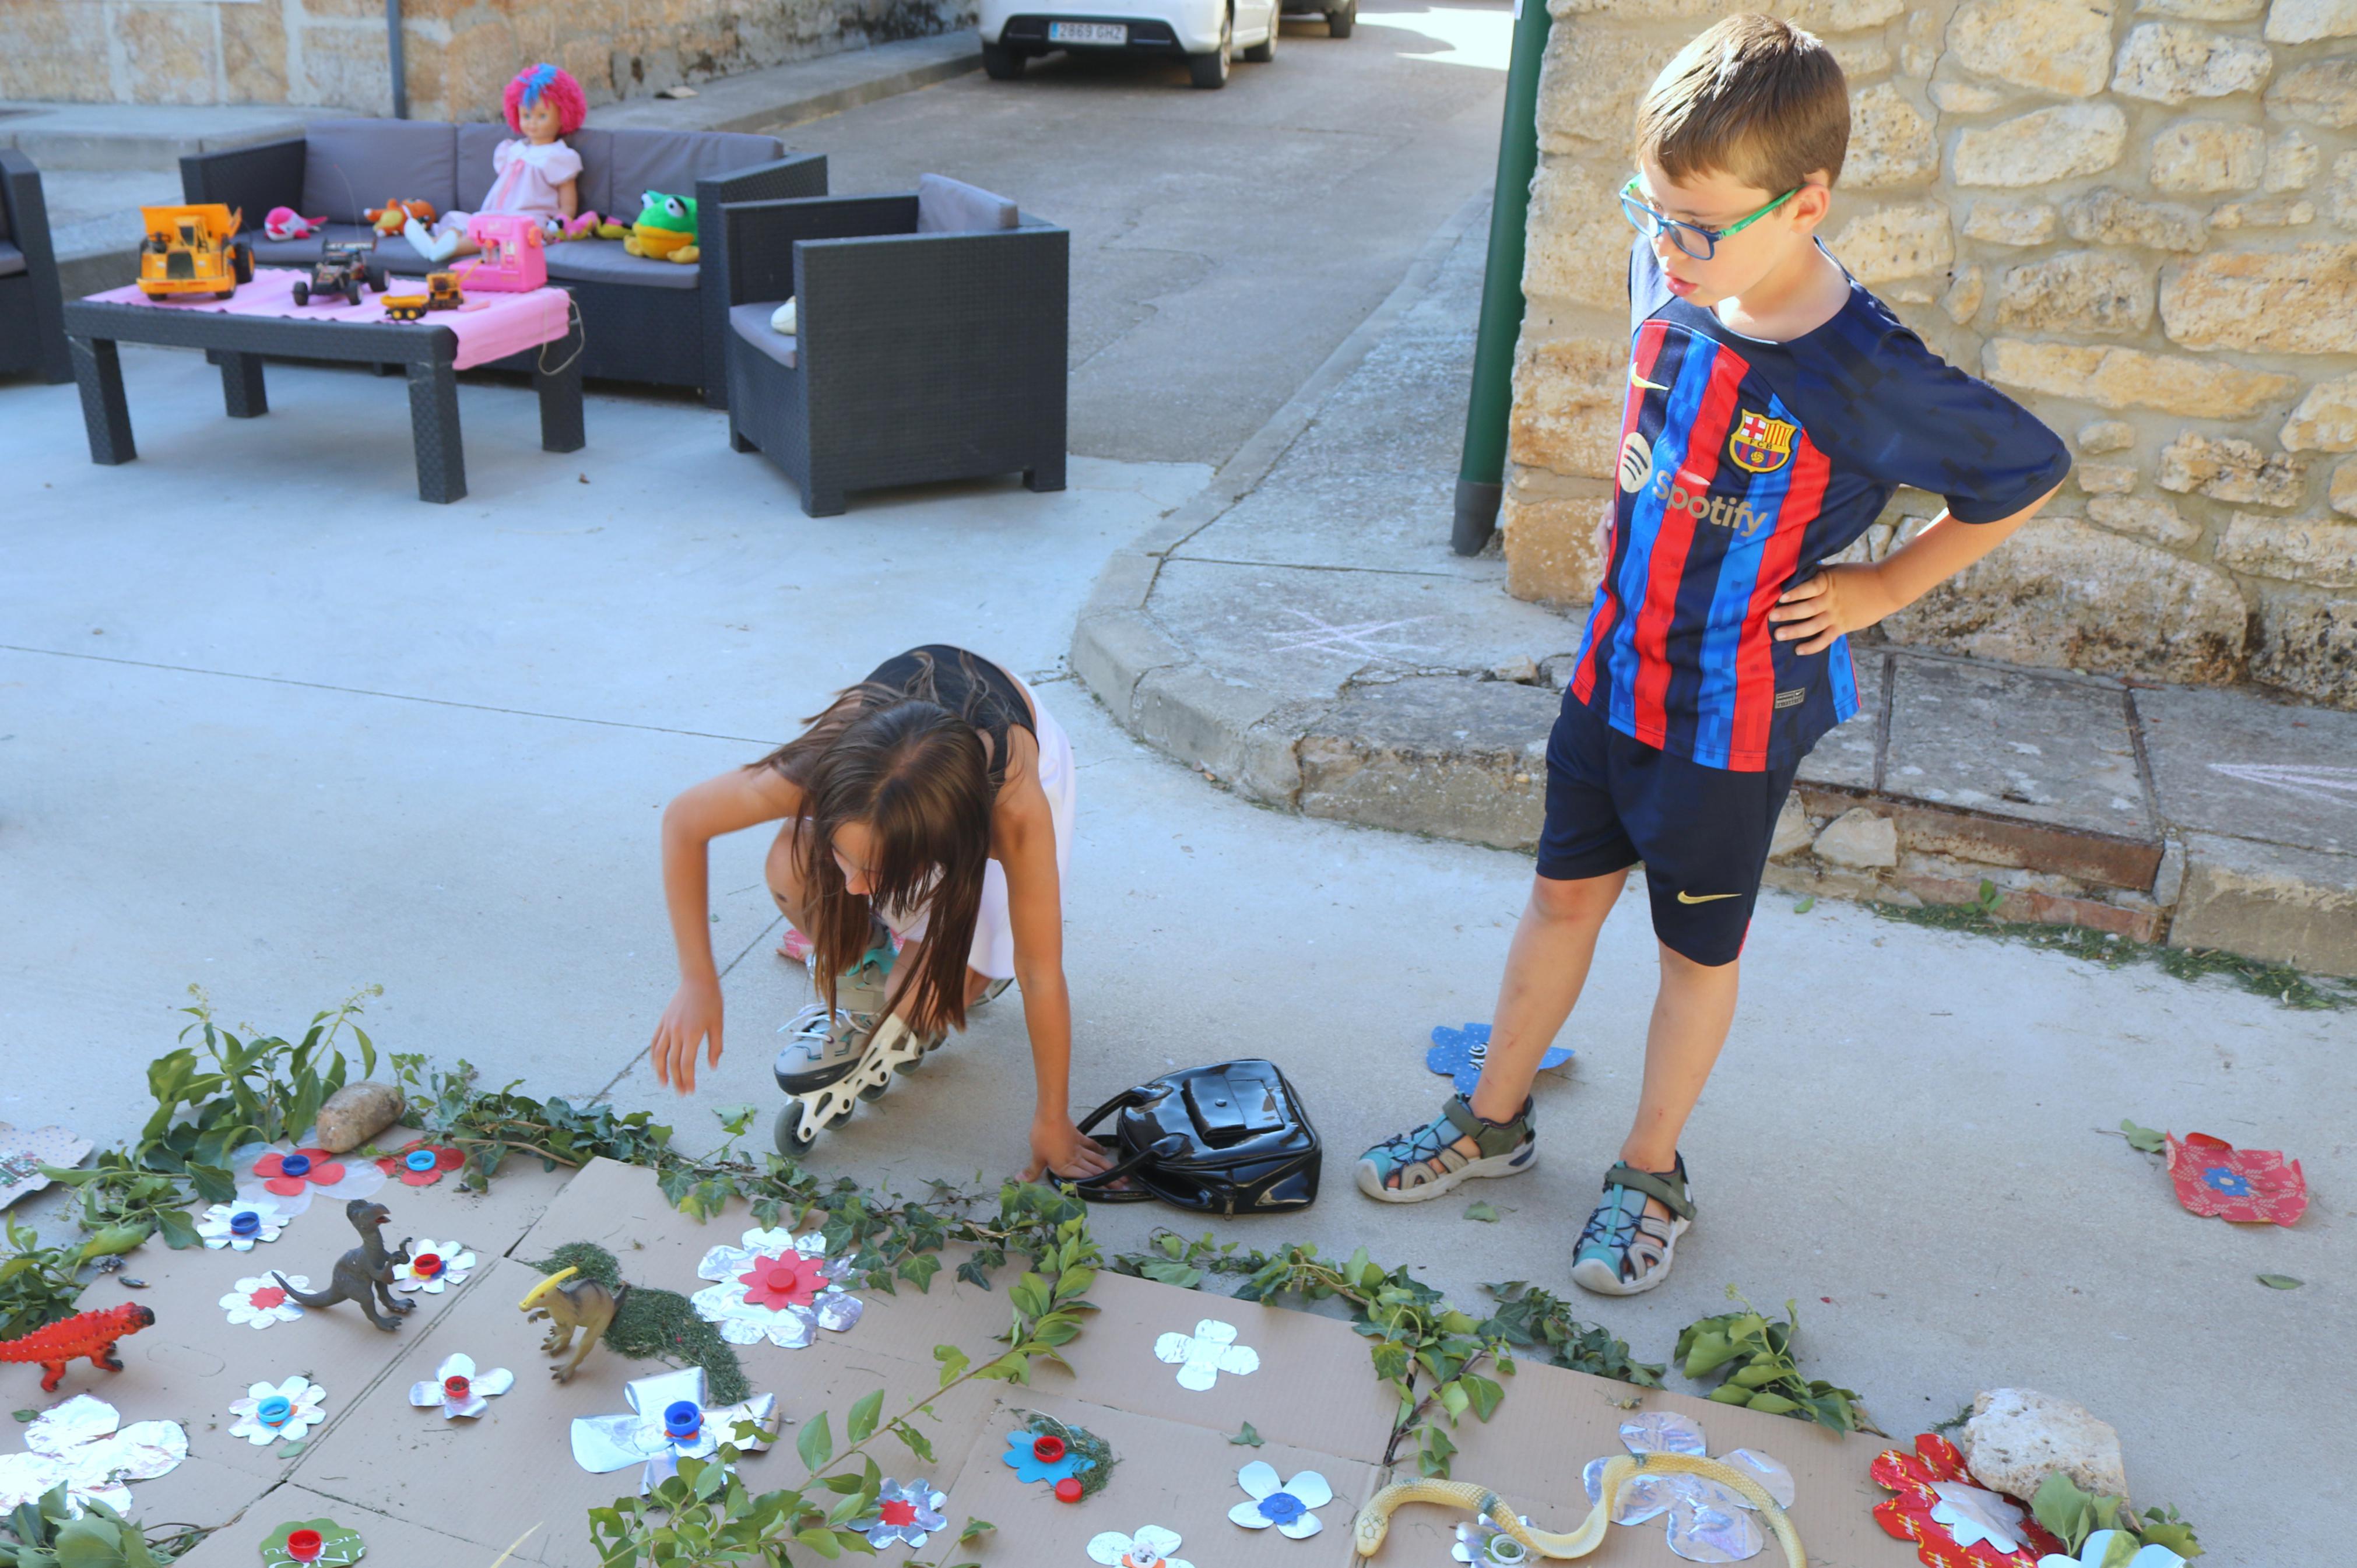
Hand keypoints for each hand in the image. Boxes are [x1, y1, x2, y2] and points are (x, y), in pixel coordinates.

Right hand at [651, 978, 723, 1093]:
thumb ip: (715, 1047)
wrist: (697, 980)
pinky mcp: (663, 1021)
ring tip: (664, 1084)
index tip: (690, 1091)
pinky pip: (655, 1042)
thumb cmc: (712, 1001)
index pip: (687, 1064)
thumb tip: (712, 1067)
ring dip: (660, 1071)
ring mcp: (667, 1026)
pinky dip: (654, 1055)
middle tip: (681, 1094)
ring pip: (658, 1054)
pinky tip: (657, 1065)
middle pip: (672, 1063)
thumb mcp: (718, 1024)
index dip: (687, 1080)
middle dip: (676, 1080)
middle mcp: (676, 1032)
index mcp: (692, 1034)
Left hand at [1022, 1114, 1112, 1183]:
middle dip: (1108, 1180)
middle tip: (1123, 1185)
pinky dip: (1098, 1149)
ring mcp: (1078, 1148)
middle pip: (1094, 1172)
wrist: (1051, 1116)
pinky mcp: (1078, 1137)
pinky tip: (1106, 1152)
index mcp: (1065, 1167)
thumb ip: (1032, 1171)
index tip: (1111, 1190)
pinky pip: (1090, 1145)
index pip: (1084, 1180)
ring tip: (1120, 1174)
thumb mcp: (1036, 1156)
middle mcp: (1075, 1160)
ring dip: (1108, 1168)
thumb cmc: (1042, 1137)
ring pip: (1096, 1161)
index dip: (1098, 1186)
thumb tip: (1019, 1180)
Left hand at [1769, 563, 1897, 654]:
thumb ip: (1820, 573)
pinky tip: (1798, 650)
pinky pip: (1825, 639)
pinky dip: (1812, 646)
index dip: (1795, 593)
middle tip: (1772, 617)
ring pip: (1812, 625)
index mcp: (1828, 583)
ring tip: (1778, 635)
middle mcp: (1830, 600)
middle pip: (1806, 608)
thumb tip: (1800, 570)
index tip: (1781, 597)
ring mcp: (1836, 615)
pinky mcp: (1842, 627)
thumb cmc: (1860, 574)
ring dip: (1795, 631)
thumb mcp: (1838, 569)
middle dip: (1788, 613)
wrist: (1886, 587)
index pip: (1809, 587)